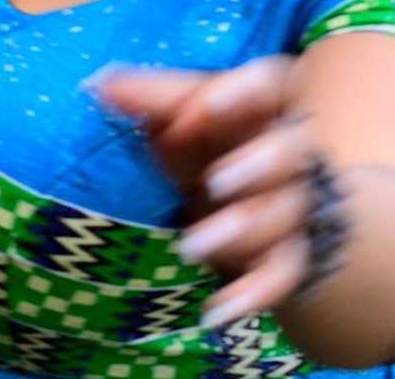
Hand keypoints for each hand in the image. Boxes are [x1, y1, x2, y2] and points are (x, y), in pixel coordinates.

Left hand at [95, 58, 340, 328]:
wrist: (246, 204)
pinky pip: (284, 275)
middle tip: (214, 183)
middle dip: (259, 166)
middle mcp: (291, 152)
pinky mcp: (291, 254)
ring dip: (244, 232)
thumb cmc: (206, 147)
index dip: (246, 91)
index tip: (209, 105)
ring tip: (193, 247)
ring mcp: (295, 205)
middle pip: (291, 154)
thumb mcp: (179, 120)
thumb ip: (149, 99)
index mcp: (264, 105)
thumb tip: (98, 83)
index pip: (271, 84)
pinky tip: (218, 312)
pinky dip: (253, 294)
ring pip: (285, 215)